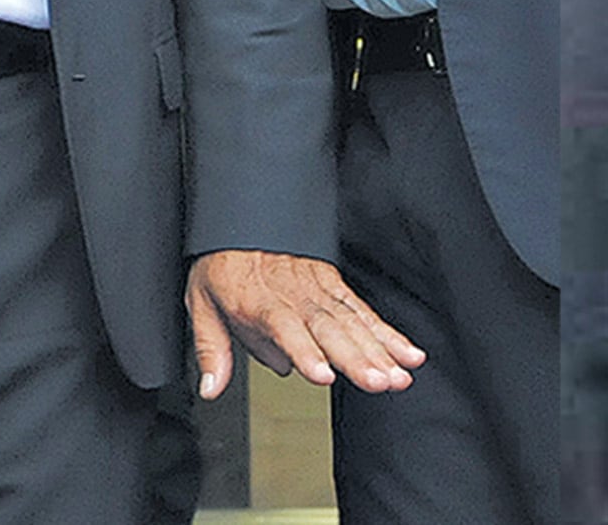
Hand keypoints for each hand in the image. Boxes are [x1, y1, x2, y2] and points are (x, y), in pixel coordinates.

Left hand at [183, 248, 423, 398]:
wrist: (244, 218)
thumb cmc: (224, 264)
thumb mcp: (201, 301)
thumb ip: (211, 348)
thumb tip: (211, 388)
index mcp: (260, 301)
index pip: (287, 329)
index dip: (306, 352)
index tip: (324, 375)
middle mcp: (296, 296)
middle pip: (331, 329)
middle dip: (359, 358)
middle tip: (381, 382)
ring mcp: (320, 289)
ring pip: (354, 321)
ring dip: (380, 350)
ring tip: (401, 377)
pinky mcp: (335, 285)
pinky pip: (364, 310)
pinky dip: (387, 333)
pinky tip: (407, 353)